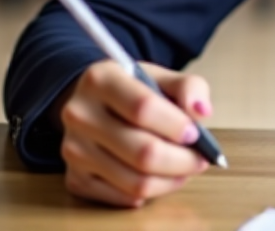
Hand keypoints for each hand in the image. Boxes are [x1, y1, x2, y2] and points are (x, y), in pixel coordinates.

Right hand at [57, 60, 212, 206]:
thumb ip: (188, 87)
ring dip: (171, 180)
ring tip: (184, 169)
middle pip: (142, 152)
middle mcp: (79, 114)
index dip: (176, 125)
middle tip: (199, 159)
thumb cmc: (133, 91)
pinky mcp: (75, 177)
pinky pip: (122, 197)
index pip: (142, 108)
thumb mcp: (160, 77)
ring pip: (135, 181)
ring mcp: (73, 148)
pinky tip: (158, 177)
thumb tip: (201, 112)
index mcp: (100, 79)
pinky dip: (149, 192)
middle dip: (182, 161)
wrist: (95, 104)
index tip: (195, 133)